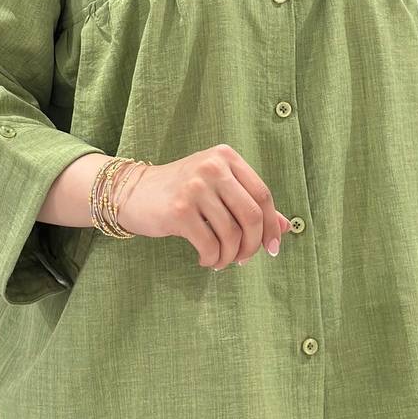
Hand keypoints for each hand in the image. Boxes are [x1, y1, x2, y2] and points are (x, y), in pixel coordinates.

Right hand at [117, 143, 291, 269]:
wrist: (132, 192)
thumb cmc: (181, 192)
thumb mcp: (218, 189)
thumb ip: (250, 204)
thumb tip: (285, 228)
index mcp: (226, 157)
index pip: (262, 194)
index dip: (271, 225)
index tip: (272, 248)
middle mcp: (213, 167)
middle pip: (251, 216)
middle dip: (252, 245)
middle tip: (243, 259)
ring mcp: (195, 187)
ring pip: (231, 234)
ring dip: (229, 256)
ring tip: (220, 261)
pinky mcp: (179, 209)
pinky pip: (209, 244)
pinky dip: (212, 259)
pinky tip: (205, 260)